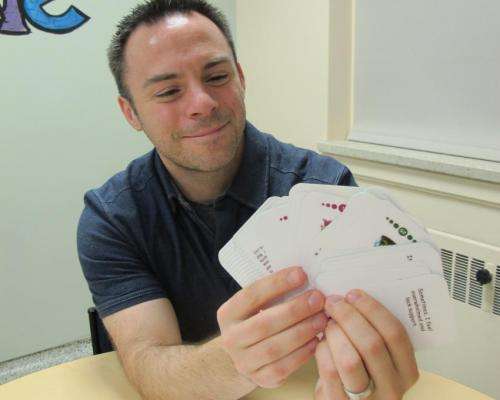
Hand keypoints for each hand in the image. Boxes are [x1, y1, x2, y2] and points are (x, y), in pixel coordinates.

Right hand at [217, 267, 327, 387]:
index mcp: (228, 314)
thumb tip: (303, 276)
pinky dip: (302, 353)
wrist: (244, 355)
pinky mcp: (259, 378)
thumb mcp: (254, 306)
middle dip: (295, 310)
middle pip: (264, 323)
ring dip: (302, 331)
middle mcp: (231, 339)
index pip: (251, 295)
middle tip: (318, 299)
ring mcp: (243, 362)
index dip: (276, 284)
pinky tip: (317, 340)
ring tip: (322, 318)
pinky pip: (283, 367)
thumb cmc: (256, 320)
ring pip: (275, 347)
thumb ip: (272, 294)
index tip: (301, 274)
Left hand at [314, 289, 418, 399]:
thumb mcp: (377, 355)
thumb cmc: (361, 372)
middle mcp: (392, 387)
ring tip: (328, 322)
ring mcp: (368, 399)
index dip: (372, 309)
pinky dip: (322, 350)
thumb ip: (373, 330)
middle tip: (333, 302)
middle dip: (348, 317)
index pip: (395, 333)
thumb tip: (353, 296)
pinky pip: (330, 371)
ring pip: (350, 360)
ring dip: (335, 333)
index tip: (353, 294)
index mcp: (406, 370)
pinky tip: (321, 341)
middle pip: (372, 344)